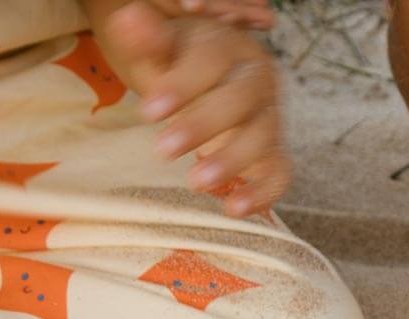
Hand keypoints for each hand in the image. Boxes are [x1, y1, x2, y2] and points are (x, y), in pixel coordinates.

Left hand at [106, 0, 288, 216]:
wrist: (213, 88)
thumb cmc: (184, 67)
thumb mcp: (165, 51)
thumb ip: (150, 40)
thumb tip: (129, 20)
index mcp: (233, 48)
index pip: (213, 61)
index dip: (183, 85)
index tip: (148, 112)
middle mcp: (259, 81)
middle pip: (241, 99)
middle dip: (203, 125)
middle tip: (163, 150)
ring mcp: (271, 119)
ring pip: (262, 137)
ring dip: (231, 161)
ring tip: (195, 183)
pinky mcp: (275, 154)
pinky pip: (279, 174)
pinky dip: (261, 193)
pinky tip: (233, 209)